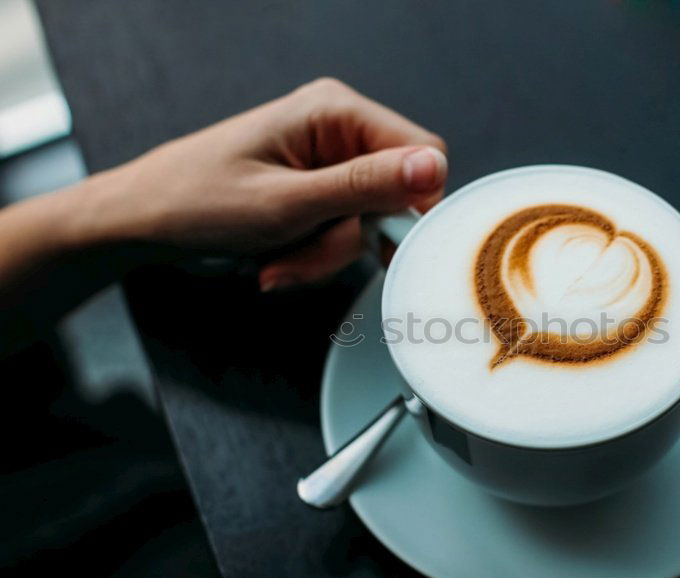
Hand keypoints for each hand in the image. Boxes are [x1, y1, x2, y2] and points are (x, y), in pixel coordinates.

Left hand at [91, 77, 446, 289]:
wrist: (144, 221)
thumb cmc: (195, 201)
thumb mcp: (285, 203)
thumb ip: (363, 187)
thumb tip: (432, 168)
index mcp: (334, 111)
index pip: (422, 153)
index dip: (412, 203)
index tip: (381, 242)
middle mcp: (337, 129)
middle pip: (396, 195)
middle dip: (354, 240)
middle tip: (305, 256)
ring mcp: (328, 162)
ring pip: (370, 223)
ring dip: (328, 255)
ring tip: (281, 261)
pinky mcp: (317, 191)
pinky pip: (344, 231)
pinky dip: (317, 255)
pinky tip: (280, 259)